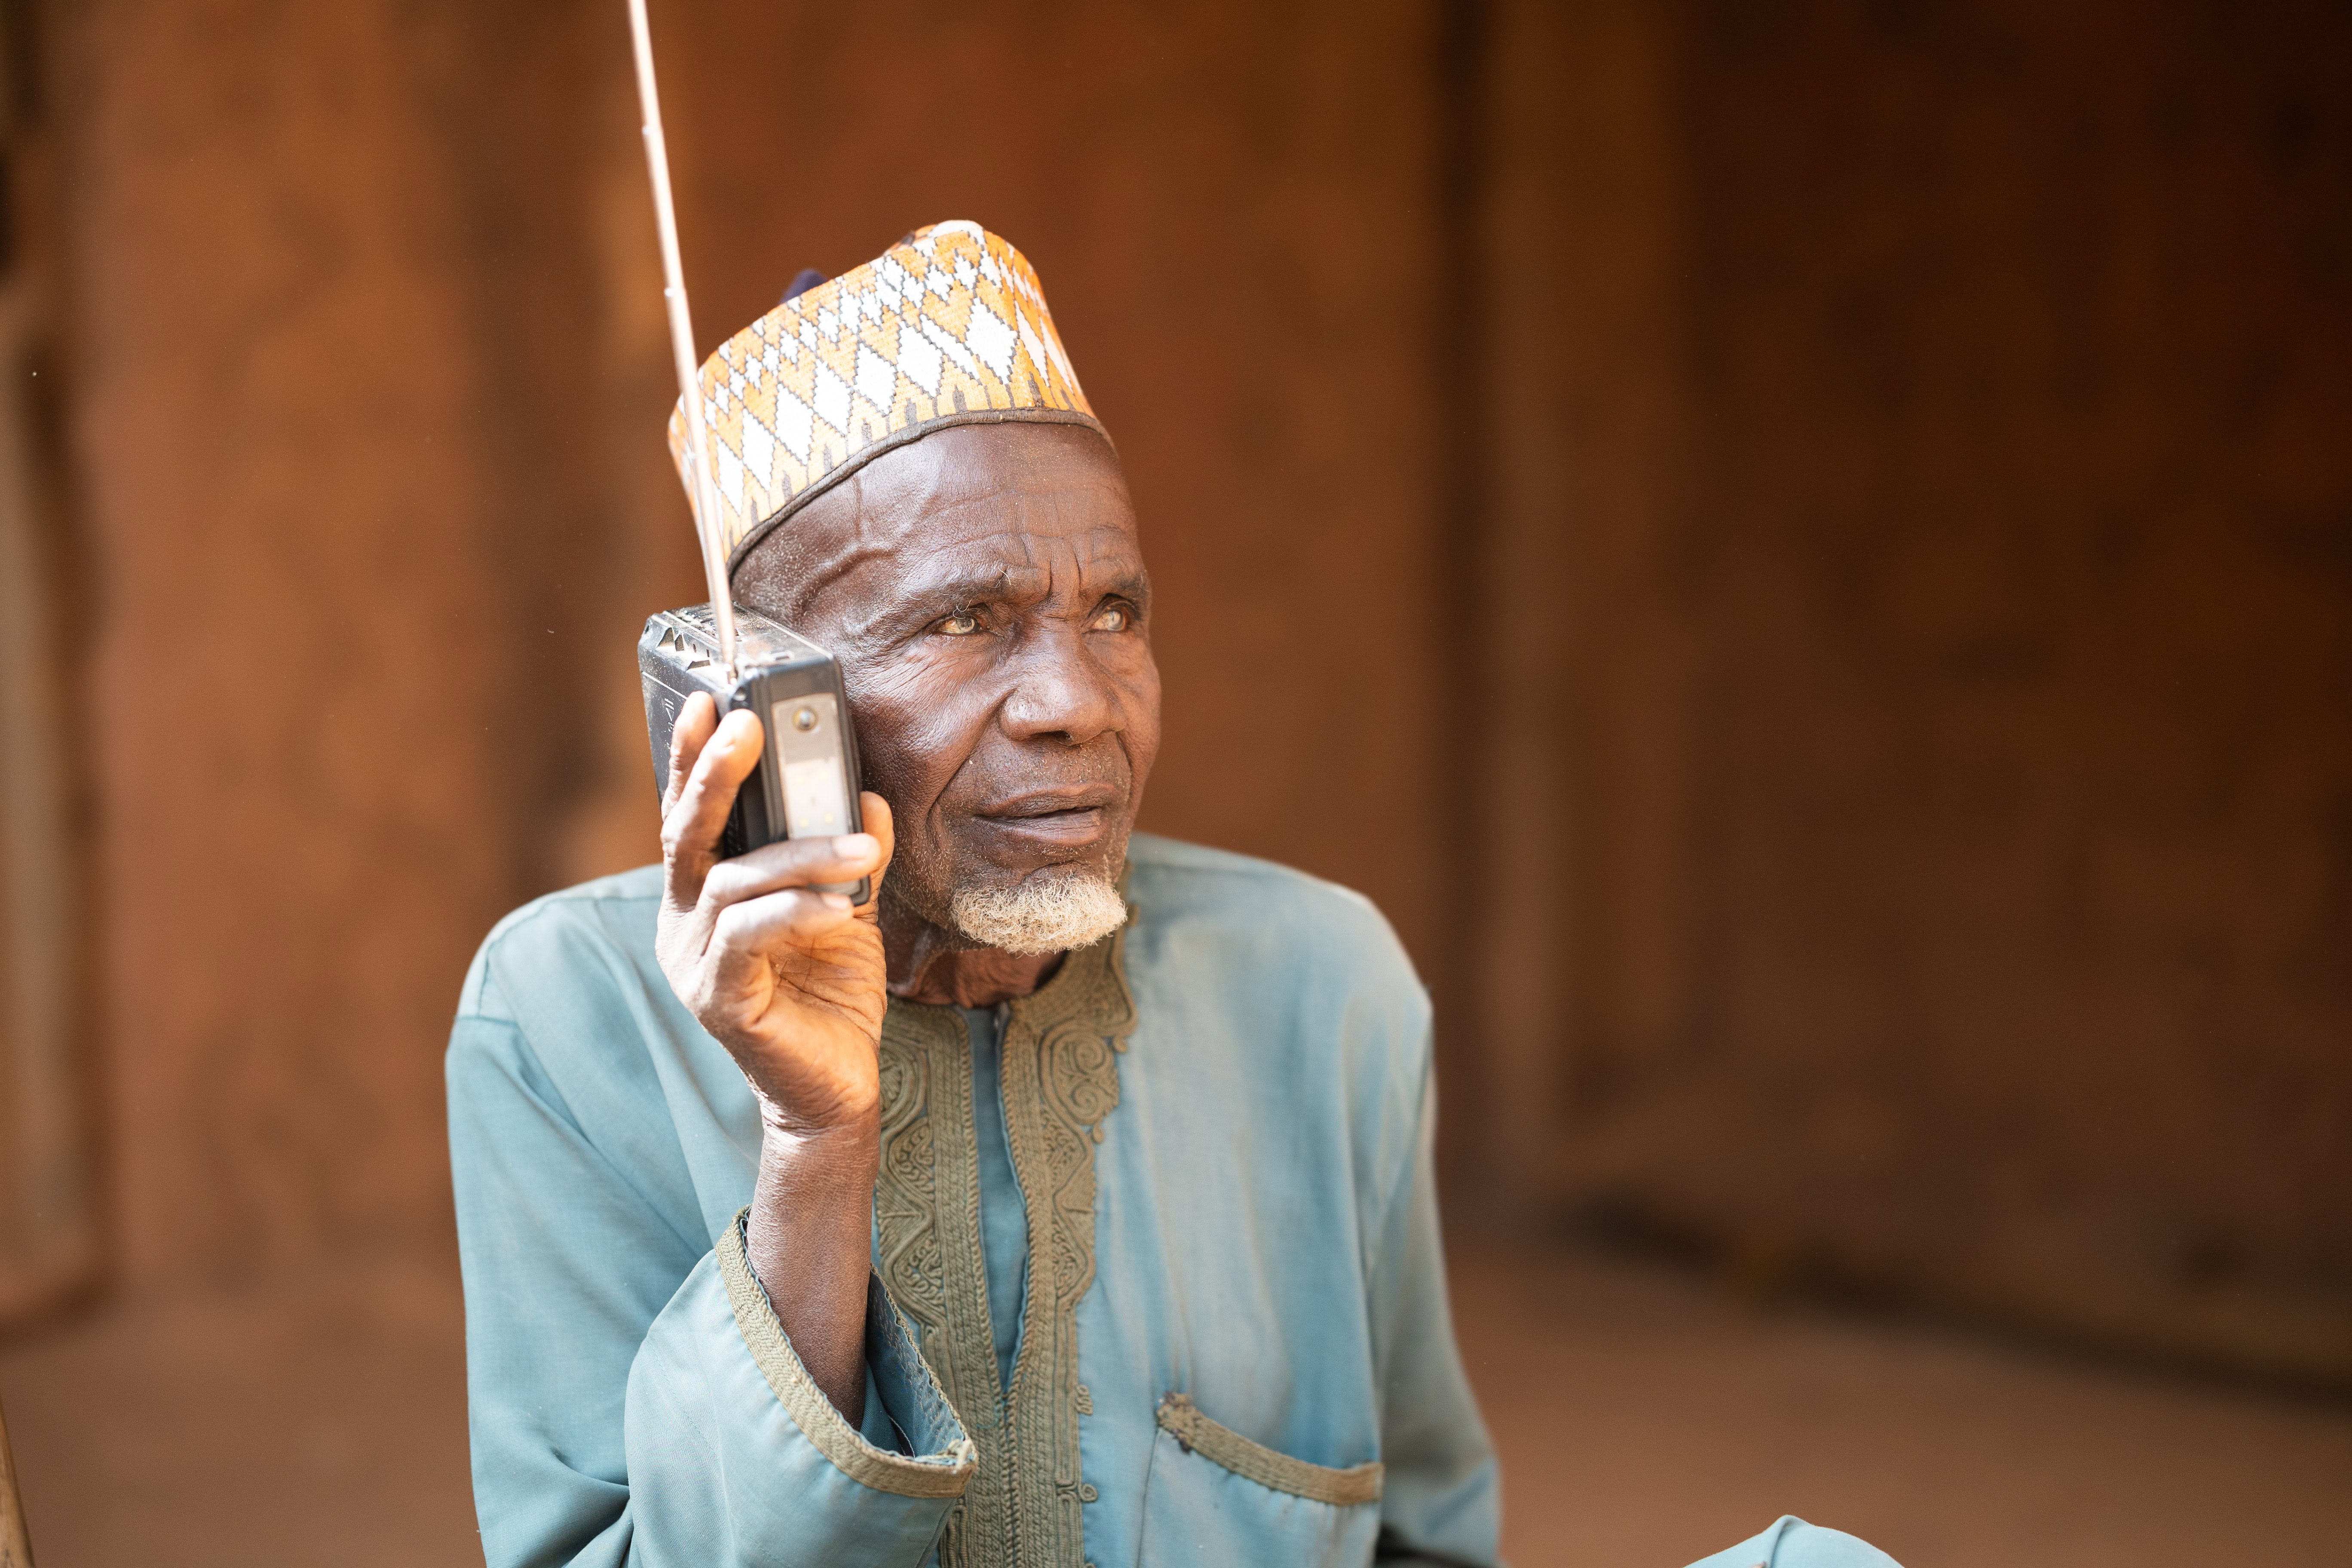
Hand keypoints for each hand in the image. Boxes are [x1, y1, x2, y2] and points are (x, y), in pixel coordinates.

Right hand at [654, 692, 893, 1134]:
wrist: (838, 1085)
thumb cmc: (831, 992)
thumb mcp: (846, 906)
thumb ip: (849, 850)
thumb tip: (868, 794)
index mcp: (704, 893)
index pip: (692, 813)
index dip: (692, 757)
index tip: (707, 699)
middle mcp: (684, 921)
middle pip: (688, 833)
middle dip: (715, 773)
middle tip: (748, 725)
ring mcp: (692, 961)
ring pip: (732, 883)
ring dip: (798, 855)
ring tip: (858, 848)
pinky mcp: (718, 1000)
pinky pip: (749, 939)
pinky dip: (796, 911)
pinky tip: (840, 906)